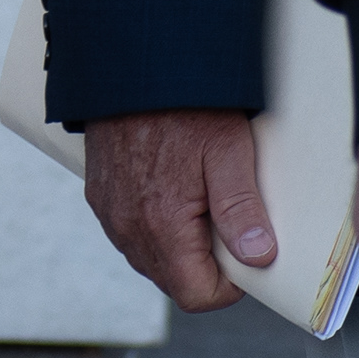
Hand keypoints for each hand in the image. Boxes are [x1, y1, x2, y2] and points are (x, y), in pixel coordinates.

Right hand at [83, 106, 276, 309]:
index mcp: (161, 223)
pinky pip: (129, 233)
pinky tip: (171, 193)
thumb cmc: (184, 104)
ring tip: (199, 204)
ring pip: (150, 259)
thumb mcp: (228, 150)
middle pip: (172, 282)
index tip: (244, 253)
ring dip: (177, 249)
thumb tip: (258, 257)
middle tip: (225, 224)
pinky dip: (153, 228)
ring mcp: (109, 210)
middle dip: (203, 267)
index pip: (195, 295)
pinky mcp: (100, 193)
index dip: (228, 286)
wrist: (132, 62)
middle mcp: (127, 225)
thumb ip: (241, 208)